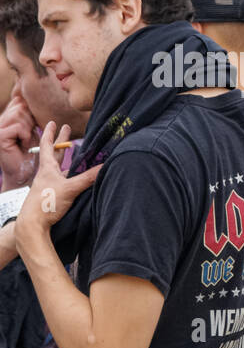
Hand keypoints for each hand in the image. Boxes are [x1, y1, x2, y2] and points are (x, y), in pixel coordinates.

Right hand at [0, 91, 38, 191]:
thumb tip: (27, 100)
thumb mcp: (31, 130)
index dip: (30, 111)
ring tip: (24, 141)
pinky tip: (22, 146)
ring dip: (28, 130)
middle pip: (20, 107)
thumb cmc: (31, 153)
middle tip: (28, 136)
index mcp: (6, 118)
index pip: (18, 101)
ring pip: (19, 115)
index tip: (32, 126)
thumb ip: (29, 116)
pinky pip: (19, 127)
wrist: (25, 173)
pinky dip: (26, 137)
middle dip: (30, 121)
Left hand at [14, 122, 98, 238]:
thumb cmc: (46, 204)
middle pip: (54, 153)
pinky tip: (76, 176)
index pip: (48, 146)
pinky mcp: (53, 195)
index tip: (54, 123)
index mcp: (47, 168)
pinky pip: (62, 179)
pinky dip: (70, 174)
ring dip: (66, 157)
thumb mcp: (70, 188)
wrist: (33, 224)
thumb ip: (88, 177)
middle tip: (66, 129)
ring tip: (74, 150)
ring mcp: (49, 185)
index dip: (51, 133)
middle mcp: (47, 174)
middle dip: (61, 141)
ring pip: (59, 166)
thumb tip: (106, 166)